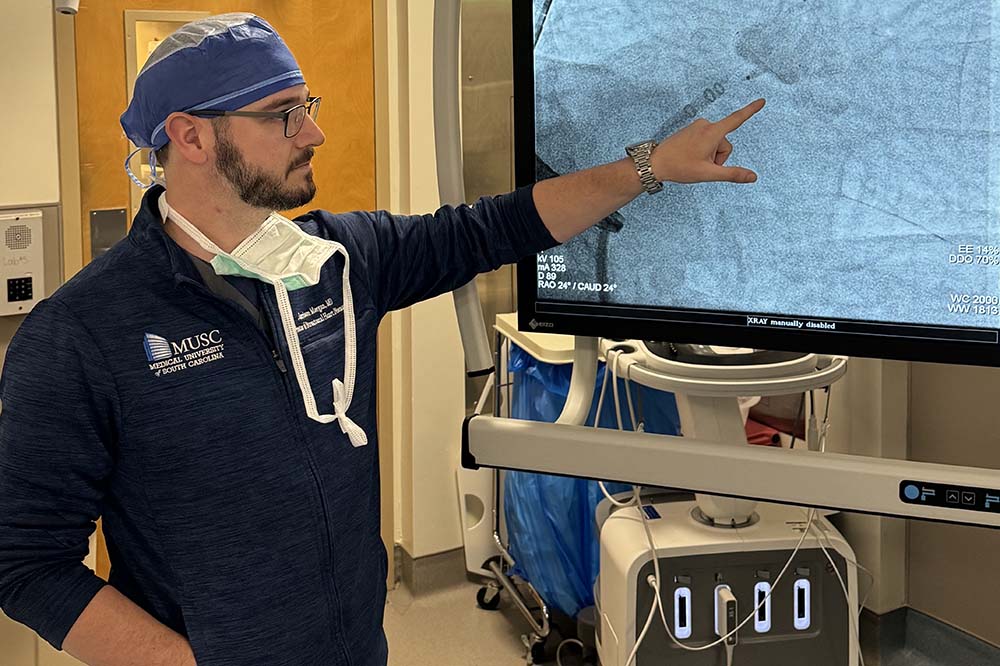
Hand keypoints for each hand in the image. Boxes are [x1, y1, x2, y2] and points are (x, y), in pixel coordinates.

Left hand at [650, 98, 765, 183]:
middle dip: (718, 157)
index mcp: (712, 132)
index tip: (762, 101)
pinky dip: (703, 151)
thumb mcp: (708, 173)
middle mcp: (706, 125)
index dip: (751, 110)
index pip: (737, 119)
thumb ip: (732, 174)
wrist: (655, 162)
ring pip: (715, 144)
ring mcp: (698, 126)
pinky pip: (706, 141)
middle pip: (725, 144)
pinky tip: (689, 156)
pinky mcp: (692, 129)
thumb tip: (753, 177)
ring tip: (692, 161)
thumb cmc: (680, 168)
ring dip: (710, 155)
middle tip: (700, 165)